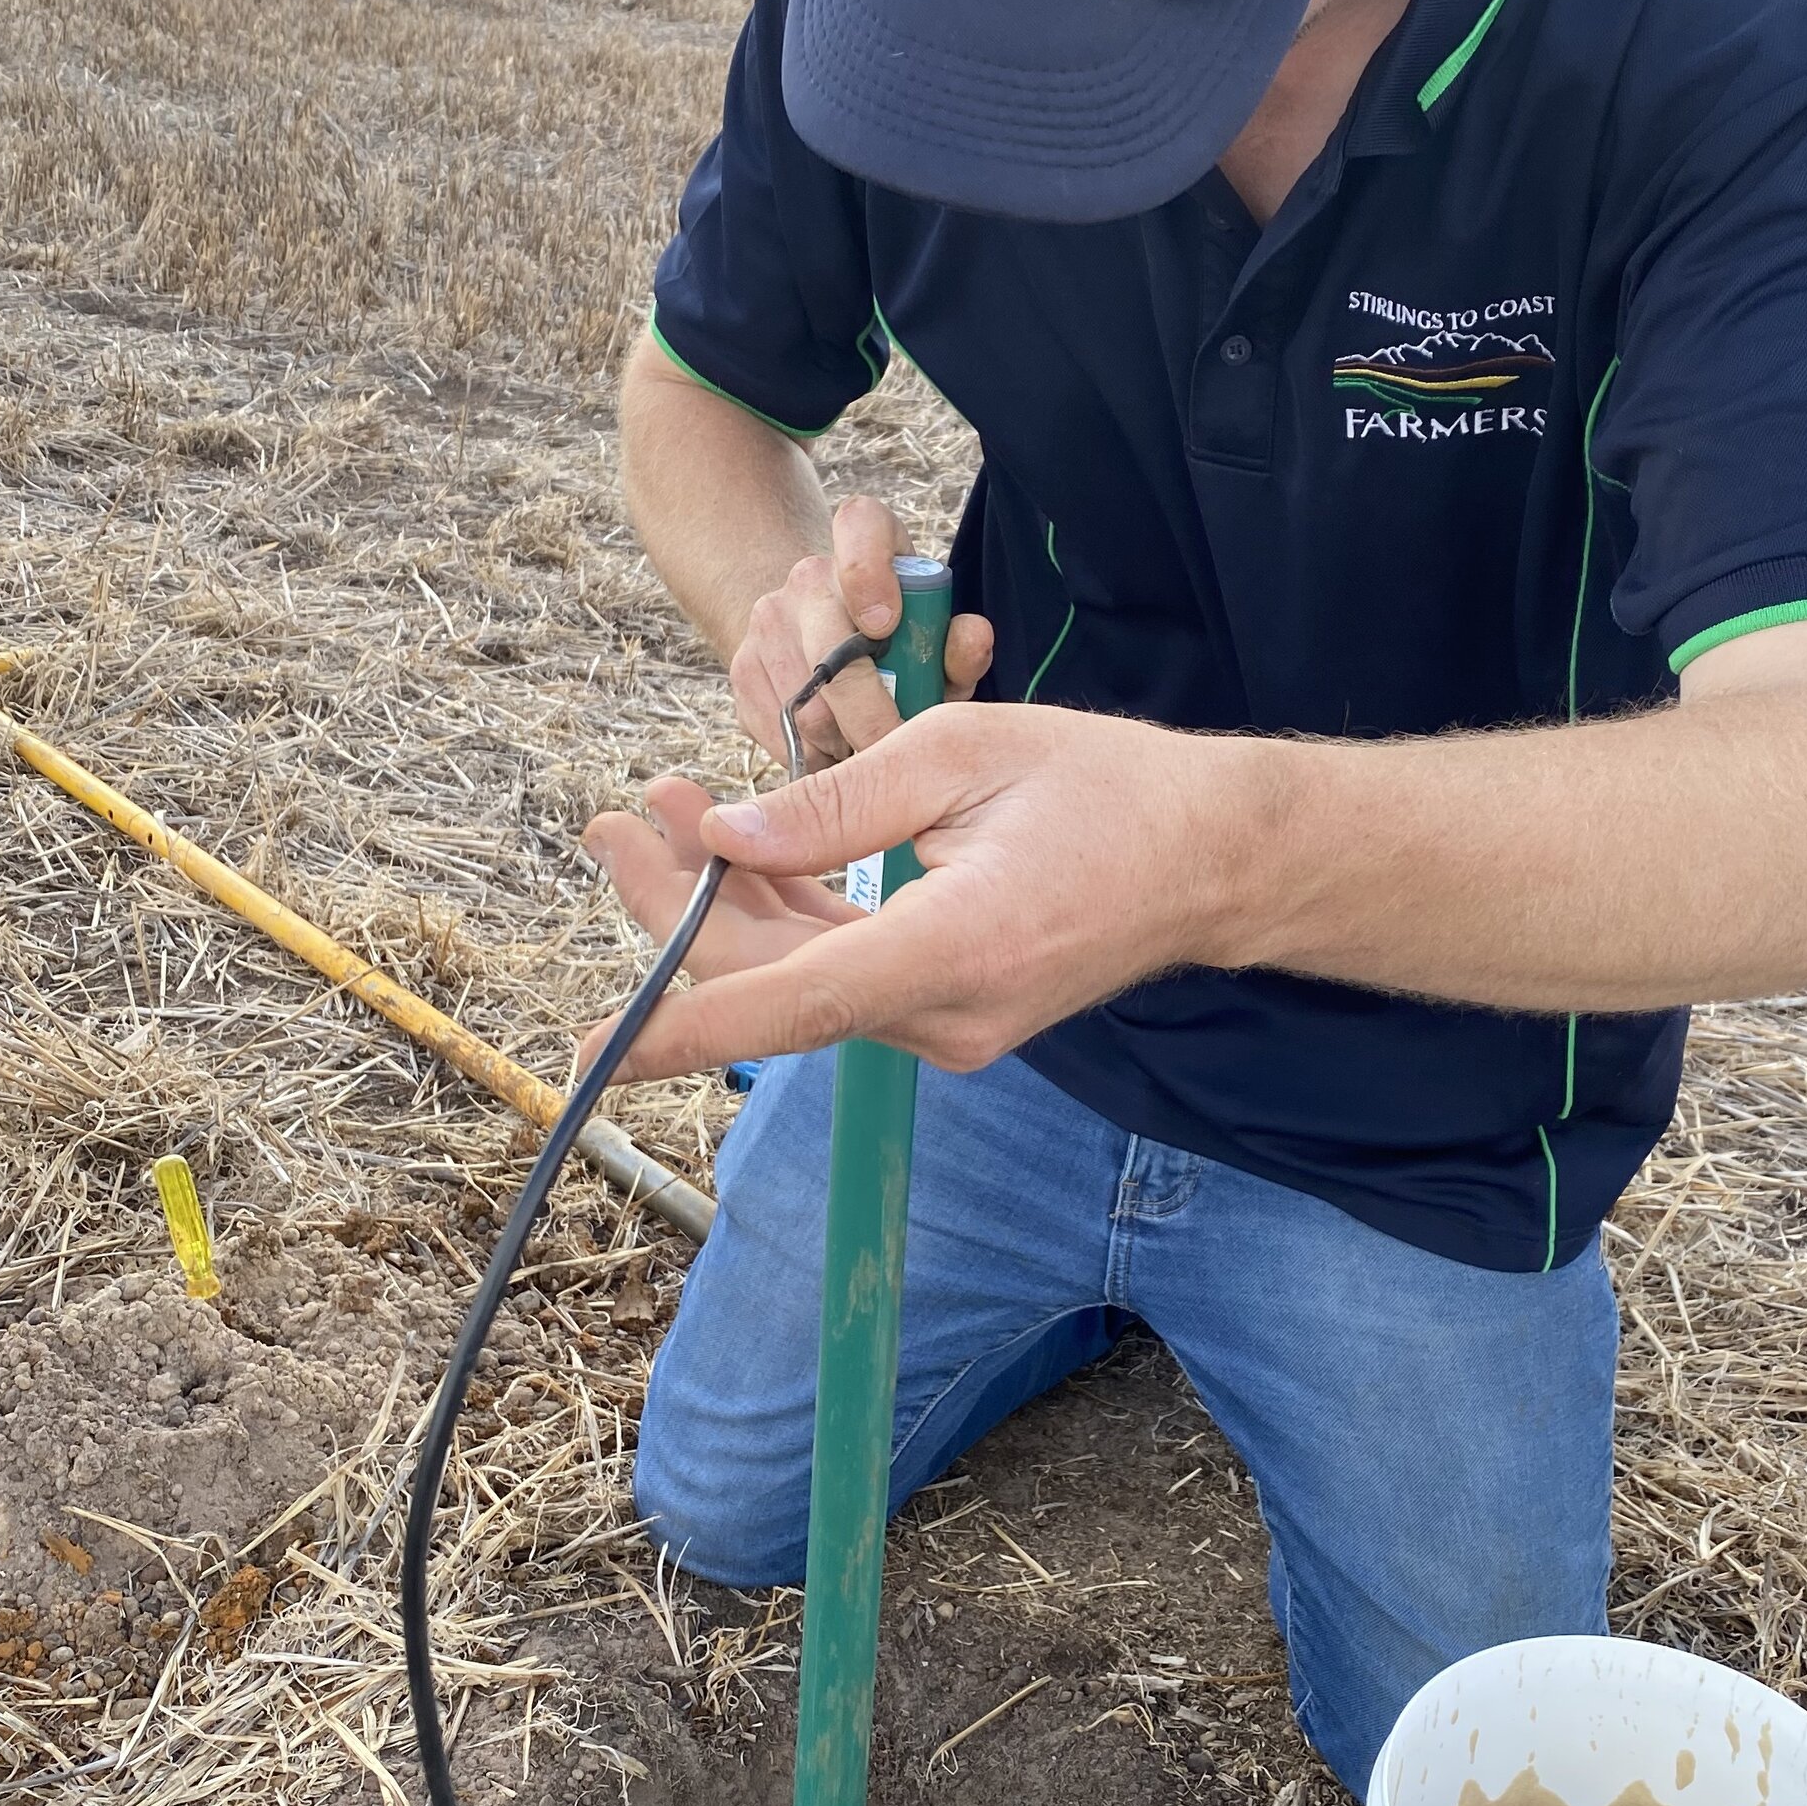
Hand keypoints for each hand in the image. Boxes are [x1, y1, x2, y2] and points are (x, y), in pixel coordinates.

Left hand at [578, 706, 1256, 1082]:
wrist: (1214, 858)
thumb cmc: (1104, 785)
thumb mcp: (965, 749)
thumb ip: (836, 800)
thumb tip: (723, 834)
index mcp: (956, 945)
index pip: (793, 1001)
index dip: (682, 1030)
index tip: (592, 1056)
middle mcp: (949, 1011)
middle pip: (774, 985)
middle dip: (679, 909)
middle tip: (616, 820)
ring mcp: (951, 1025)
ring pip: (799, 982)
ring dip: (724, 906)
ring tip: (661, 813)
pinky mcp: (951, 1012)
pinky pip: (840, 977)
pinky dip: (784, 920)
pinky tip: (740, 854)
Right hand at [728, 493, 992, 771]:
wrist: (817, 626)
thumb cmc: (899, 636)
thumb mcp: (935, 634)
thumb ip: (960, 642)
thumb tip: (974, 637)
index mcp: (866, 540)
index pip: (859, 529)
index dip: (867, 576)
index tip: (883, 626)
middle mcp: (809, 575)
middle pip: (829, 654)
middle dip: (870, 718)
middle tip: (897, 753)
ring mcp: (767, 620)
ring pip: (807, 708)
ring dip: (845, 743)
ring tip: (872, 751)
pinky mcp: (742, 668)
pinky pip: (782, 731)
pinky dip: (815, 754)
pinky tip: (838, 750)